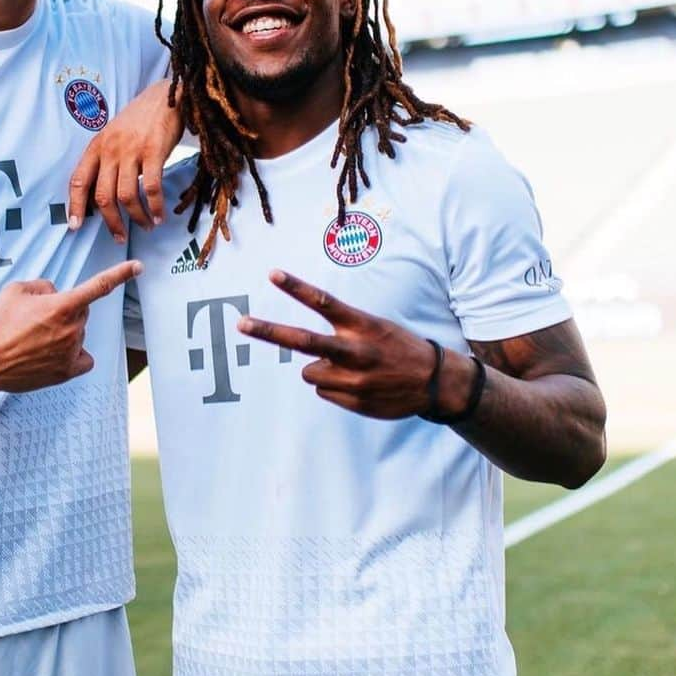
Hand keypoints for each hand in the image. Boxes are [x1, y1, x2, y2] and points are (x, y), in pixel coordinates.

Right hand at [0, 261, 141, 392]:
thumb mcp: (18, 290)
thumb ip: (44, 286)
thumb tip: (55, 294)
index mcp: (62, 305)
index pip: (99, 286)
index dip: (121, 274)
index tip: (138, 267)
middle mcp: (72, 329)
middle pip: (82, 313)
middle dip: (65, 311)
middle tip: (36, 319)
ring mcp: (71, 352)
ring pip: (78, 334)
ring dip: (64, 332)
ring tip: (35, 339)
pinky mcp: (66, 371)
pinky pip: (84, 359)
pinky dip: (75, 355)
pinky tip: (57, 354)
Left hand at [67, 80, 181, 241]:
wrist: (165, 96)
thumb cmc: (139, 121)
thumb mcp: (113, 137)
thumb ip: (105, 162)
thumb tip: (100, 197)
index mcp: (96, 147)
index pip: (78, 181)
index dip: (75, 206)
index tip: (75, 227)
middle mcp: (110, 149)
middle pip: (103, 196)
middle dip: (111, 222)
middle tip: (120, 237)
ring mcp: (131, 150)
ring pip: (126, 196)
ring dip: (137, 218)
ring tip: (147, 227)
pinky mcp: (154, 151)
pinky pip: (151, 187)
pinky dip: (155, 206)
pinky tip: (159, 216)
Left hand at [237, 269, 451, 418]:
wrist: (435, 383)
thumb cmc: (399, 348)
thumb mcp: (375, 328)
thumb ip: (342, 333)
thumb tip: (308, 355)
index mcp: (362, 325)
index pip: (324, 302)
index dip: (296, 287)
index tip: (272, 274)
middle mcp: (354, 350)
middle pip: (302, 340)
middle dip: (268, 331)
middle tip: (241, 323)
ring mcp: (353, 379)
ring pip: (310, 372)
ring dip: (321, 370)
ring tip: (351, 369)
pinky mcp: (353, 400)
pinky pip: (324, 392)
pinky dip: (334, 388)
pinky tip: (360, 385)